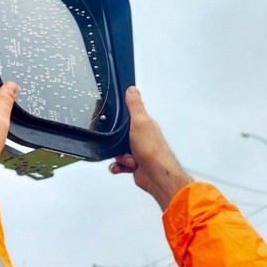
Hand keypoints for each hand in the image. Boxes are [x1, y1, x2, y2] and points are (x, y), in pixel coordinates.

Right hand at [109, 86, 192, 209]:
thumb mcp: (141, 122)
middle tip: (119, 143)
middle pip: (118, 134)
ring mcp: (137, 151)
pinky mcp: (134, 164)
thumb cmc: (153, 151)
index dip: (116, 116)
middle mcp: (141, 137)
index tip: (109, 118)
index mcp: (144, 124)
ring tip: (126, 158)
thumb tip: (132, 89)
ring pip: (116, 150)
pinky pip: (118, 163)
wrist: (157, 176)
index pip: (126, 115)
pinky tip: (122, 167)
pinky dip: (118, 166)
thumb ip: (135, 105)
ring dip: (118, 156)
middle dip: (115, 141)